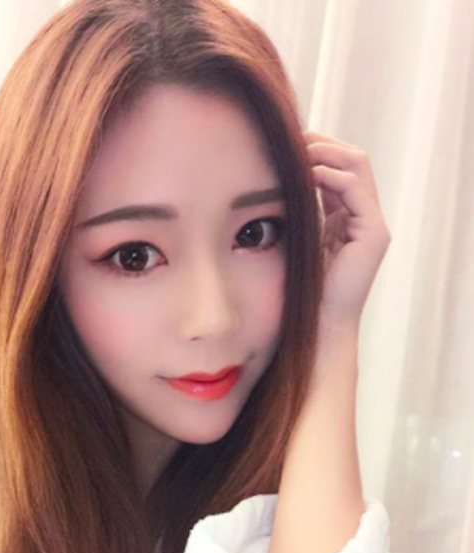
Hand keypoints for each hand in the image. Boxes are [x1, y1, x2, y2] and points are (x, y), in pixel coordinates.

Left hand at [304, 130, 391, 331]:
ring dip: (325, 153)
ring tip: (297, 153)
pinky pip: (354, 189)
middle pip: (352, 159)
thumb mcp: (294, 241)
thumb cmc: (301, 290)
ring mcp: (373, 224)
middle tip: (291, 139)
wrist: (319, 324)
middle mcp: (364, 216)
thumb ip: (293, 213)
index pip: (338, 167)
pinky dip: (329, 176)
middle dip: (322, 143)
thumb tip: (268, 184)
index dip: (315, 150)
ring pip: (357, 165)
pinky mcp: (374, 234)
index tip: (284, 145)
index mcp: (346, 217)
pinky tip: (305, 176)